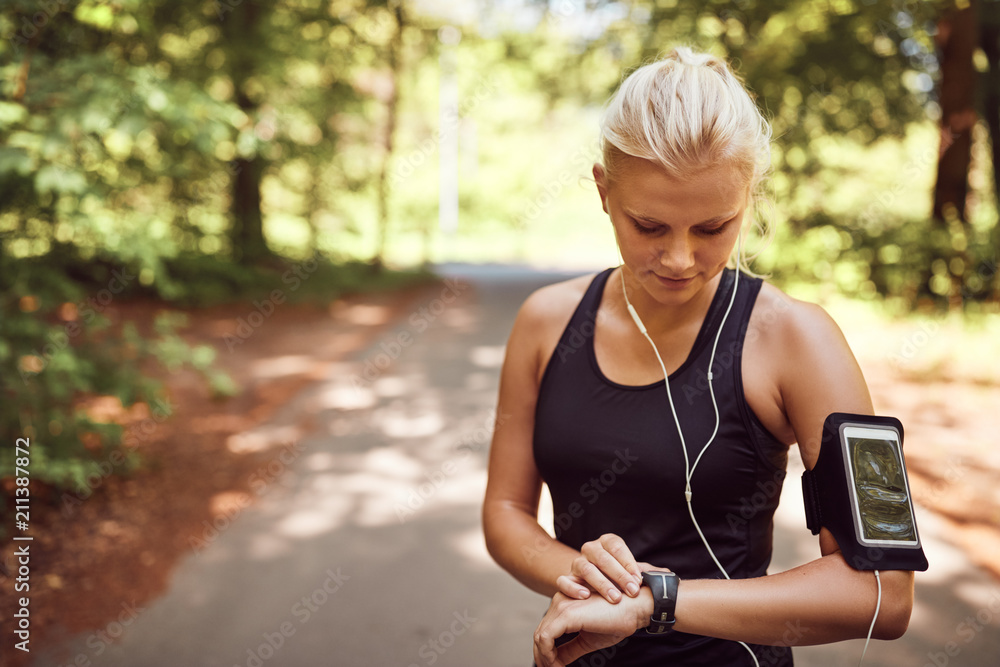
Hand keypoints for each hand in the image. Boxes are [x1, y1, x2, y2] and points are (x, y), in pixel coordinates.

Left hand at [532, 589, 652, 666]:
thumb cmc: (617, 619)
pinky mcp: (566, 614)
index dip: (546, 653)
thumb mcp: (589, 639)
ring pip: (540, 636)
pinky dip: (547, 655)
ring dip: (544, 658)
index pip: (546, 631)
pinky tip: (556, 666)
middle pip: (540, 633)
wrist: (635, 607)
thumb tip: (556, 661)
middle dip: (542, 657)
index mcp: (565, 605)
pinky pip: (545, 638)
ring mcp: (561, 606)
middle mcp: (559, 601)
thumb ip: (571, 648)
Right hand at [556, 533, 645, 603]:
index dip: (628, 563)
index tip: (639, 580)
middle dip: (619, 575)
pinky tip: (585, 596)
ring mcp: (577, 563)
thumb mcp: (631, 573)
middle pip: (603, 558)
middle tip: (632, 591)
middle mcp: (590, 549)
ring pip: (585, 568)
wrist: (595, 587)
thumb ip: (645, 572)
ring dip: (601, 583)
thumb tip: (665, 573)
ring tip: (614, 598)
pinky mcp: (566, 578)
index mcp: (607, 542)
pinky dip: (573, 588)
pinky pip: (564, 581)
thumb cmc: (618, 579)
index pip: (616, 547)